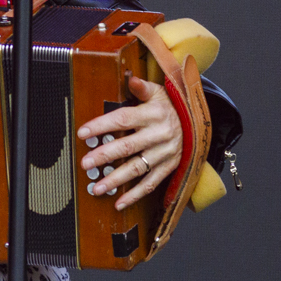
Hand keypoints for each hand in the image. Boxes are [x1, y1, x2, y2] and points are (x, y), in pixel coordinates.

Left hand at [77, 75, 183, 209]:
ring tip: (96, 187)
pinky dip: (135, 195)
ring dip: (116, 180)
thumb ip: (142, 88)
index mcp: (153, 114)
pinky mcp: (169, 167)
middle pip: (128, 146)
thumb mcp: (159, 92)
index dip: (102, 126)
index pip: (123, 119)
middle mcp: (159, 135)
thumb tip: (130, 78)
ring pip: (137, 168)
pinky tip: (118, 202)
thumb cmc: (170, 105)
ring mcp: (165, 153)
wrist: (197, 122)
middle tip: (85, 163)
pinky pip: (151, 184)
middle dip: (104, 156)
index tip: (82, 133)